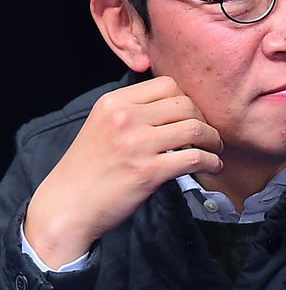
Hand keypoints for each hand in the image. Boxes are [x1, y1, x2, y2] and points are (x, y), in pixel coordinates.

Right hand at [24, 77, 223, 267]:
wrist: (67, 205)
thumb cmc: (88, 169)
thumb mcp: (102, 125)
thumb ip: (131, 111)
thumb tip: (173, 107)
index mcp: (114, 102)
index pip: (166, 84)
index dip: (187, 99)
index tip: (192, 116)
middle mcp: (125, 118)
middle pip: (185, 104)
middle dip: (204, 119)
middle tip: (208, 135)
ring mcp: (137, 144)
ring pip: (194, 128)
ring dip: (212, 140)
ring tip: (214, 150)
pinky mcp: (147, 172)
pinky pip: (193, 158)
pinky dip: (210, 162)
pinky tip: (212, 166)